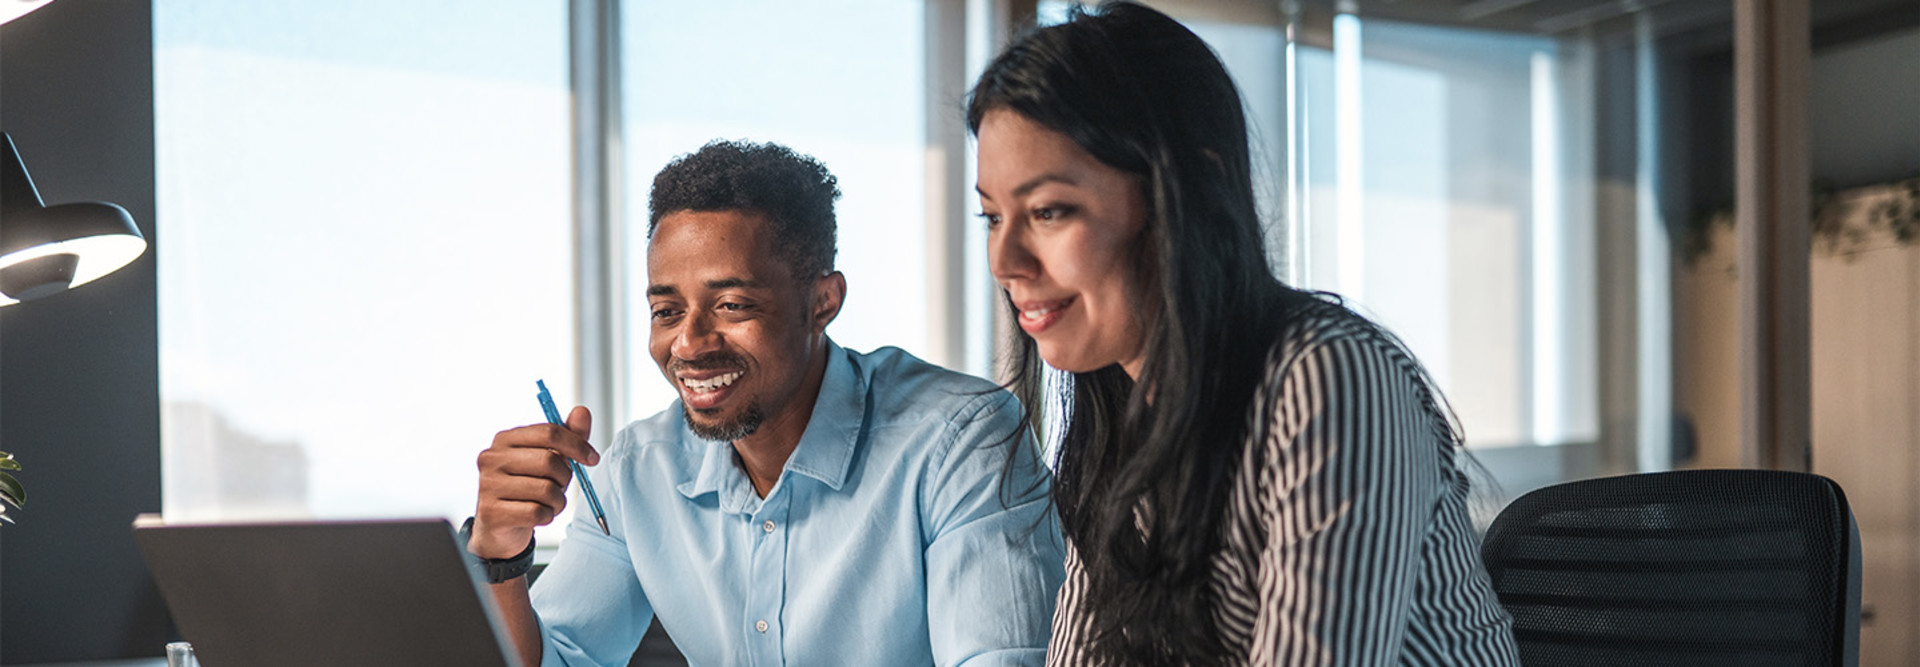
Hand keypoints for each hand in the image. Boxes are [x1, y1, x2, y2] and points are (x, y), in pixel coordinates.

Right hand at [471, 405, 596, 558]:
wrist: (500, 527)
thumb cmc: (528, 488)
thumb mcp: (551, 460)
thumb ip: (568, 436)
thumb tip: (582, 411)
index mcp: (506, 439)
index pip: (549, 432)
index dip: (577, 445)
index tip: (592, 458)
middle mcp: (492, 458)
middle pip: (549, 460)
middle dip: (565, 476)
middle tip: (561, 486)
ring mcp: (488, 485)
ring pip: (546, 490)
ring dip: (558, 500)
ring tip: (549, 503)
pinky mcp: (491, 512)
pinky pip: (537, 513)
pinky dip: (547, 516)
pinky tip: (539, 515)